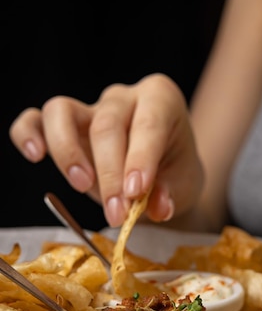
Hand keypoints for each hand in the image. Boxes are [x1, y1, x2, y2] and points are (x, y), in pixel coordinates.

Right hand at [9, 74, 203, 226]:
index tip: (136, 191)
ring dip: (68, 151)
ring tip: (81, 185)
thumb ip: (172, 192)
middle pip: (106, 124)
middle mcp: (123, 97)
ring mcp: (89, 107)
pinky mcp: (64, 124)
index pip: (149, 123)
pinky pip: (36, 119)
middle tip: (116, 213)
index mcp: (161, 99)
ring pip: (63, 111)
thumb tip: (158, 206)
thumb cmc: (173, 168)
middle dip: (110, 172)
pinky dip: (28, 133)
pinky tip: (35, 155)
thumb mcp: (185, 182)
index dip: (140, 157)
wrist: (161, 167)